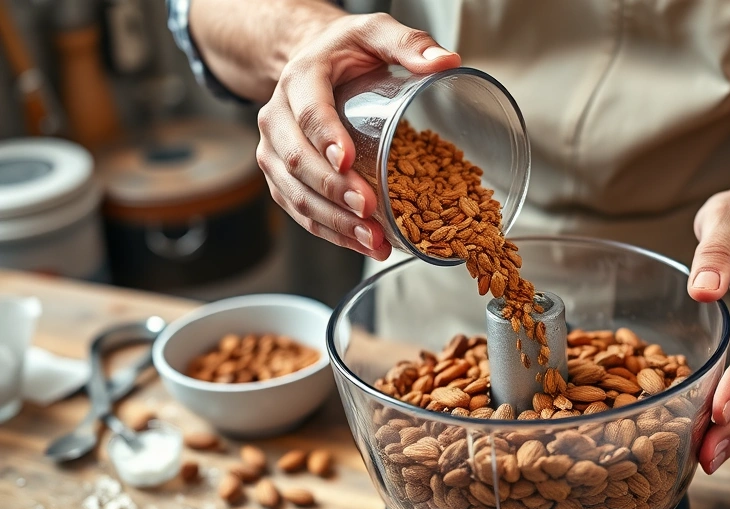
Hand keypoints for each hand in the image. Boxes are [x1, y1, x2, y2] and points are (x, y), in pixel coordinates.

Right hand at [255, 13, 460, 258]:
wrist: (313, 62)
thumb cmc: (347, 51)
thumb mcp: (375, 33)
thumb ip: (409, 43)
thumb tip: (446, 61)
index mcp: (300, 79)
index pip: (308, 112)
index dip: (326, 138)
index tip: (348, 161)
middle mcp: (277, 117)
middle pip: (299, 160)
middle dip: (335, 191)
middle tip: (370, 211)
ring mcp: (275, 151)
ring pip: (295, 193)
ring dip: (333, 222)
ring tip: (373, 240)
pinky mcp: (281, 177)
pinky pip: (299, 210)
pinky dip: (329, 232)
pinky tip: (361, 245)